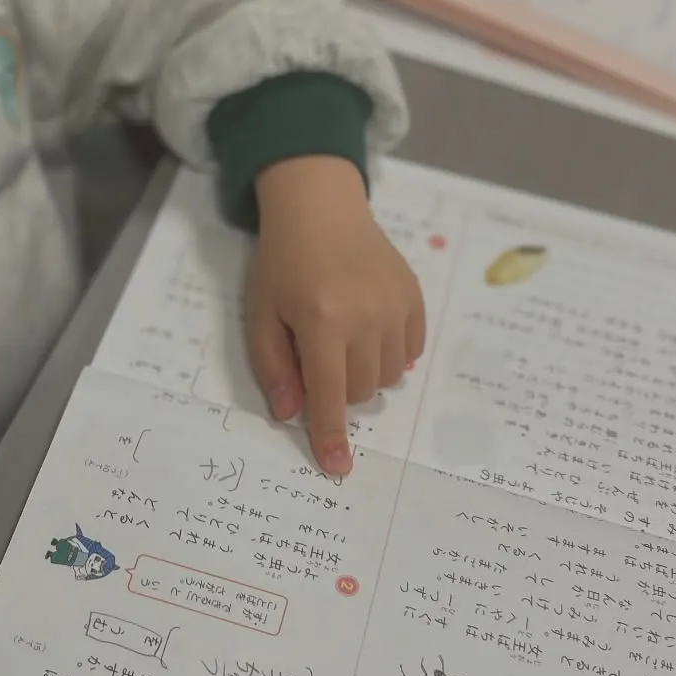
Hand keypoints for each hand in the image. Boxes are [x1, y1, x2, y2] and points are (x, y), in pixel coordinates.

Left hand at [245, 156, 426, 476]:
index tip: (337, 467)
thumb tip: (291, 413)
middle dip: (338, 389)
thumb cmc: (282, 263)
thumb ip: (275, 366)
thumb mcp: (261, 314)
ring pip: (389, 377)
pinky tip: (368, 329)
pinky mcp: (415, 297)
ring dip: (365, 374)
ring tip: (343, 339)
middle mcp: (365, 316)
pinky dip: (390, 354)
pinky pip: (411, 353)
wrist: (320, 208)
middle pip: (360, 391)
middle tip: (317, 355)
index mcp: (322, 321)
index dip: (331, 435)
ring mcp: (396, 306)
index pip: (329, 395)